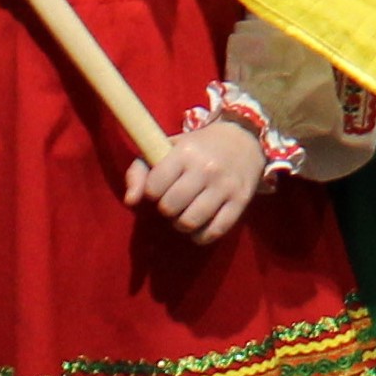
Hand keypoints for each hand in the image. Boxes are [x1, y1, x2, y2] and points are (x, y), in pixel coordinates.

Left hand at [129, 118, 268, 242]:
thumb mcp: (167, 148)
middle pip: (170, 207)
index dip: (151, 191)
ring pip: (190, 222)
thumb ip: (140, 171)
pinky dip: (201, 236)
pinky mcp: (241, 201)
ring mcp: (225, 186)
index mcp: (185, 153)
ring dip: (181, 224)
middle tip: (173, 201)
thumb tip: (130, 201)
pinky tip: (199, 225)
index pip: (154, 186)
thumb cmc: (198, 147)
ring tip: (184, 213)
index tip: (159, 187)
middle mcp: (206, 169)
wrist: (244, 139)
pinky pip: (214, 232)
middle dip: (166, 208)